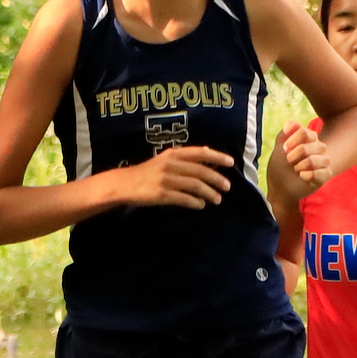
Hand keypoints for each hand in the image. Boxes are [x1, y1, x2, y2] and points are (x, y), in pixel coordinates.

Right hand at [116, 145, 232, 208]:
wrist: (126, 184)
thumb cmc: (148, 172)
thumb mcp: (165, 159)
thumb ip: (184, 157)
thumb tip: (207, 152)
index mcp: (173, 154)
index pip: (200, 153)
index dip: (217, 157)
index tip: (231, 163)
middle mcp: (171, 164)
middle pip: (200, 171)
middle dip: (217, 179)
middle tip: (227, 187)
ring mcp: (166, 179)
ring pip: (195, 186)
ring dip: (209, 193)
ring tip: (217, 199)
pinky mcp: (161, 194)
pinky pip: (184, 198)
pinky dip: (195, 202)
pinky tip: (201, 205)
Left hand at [277, 120, 331, 185]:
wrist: (280, 187)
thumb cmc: (281, 166)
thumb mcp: (279, 148)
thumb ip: (284, 133)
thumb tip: (289, 124)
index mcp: (309, 138)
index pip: (305, 132)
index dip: (293, 140)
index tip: (284, 149)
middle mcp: (318, 148)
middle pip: (315, 144)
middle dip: (297, 153)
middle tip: (289, 161)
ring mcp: (323, 161)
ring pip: (319, 158)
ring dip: (302, 165)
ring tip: (296, 170)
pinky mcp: (325, 175)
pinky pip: (323, 172)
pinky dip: (309, 175)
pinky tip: (302, 176)